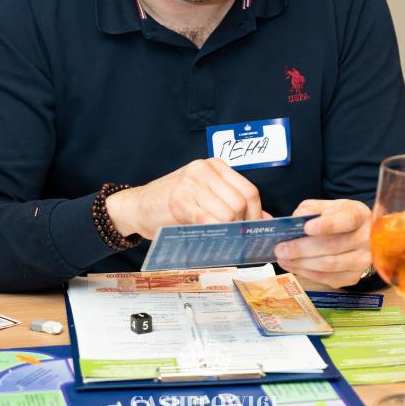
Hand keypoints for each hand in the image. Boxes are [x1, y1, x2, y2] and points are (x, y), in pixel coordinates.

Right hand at [106, 158, 266, 239]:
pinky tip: (209, 239)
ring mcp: (191, 183)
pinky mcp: (180, 200)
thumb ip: (234, 204)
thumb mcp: (206, 196)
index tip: (252, 230)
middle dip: (241, 225)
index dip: (256, 214)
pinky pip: (209, 221)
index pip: (249, 191)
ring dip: (228, 232)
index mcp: (215, 165)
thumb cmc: (173, 204)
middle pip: (241, 203)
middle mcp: (204, 169)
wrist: (137, 206)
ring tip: (219, 238)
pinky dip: (214, 234)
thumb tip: (267, 221)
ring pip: (228, 213)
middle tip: (232, 237)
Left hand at [274, 198, 371, 287]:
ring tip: (283, 258)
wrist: (357, 233)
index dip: (327, 225)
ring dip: (302, 263)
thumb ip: (310, 209)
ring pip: (329, 265)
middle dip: (302, 248)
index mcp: (359, 216)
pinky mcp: (353, 277)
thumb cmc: (338, 217)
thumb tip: (295, 220)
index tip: (307, 227)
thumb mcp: (327, 205)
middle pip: (332, 246)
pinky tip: (294, 266)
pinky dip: (307, 273)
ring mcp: (362, 261)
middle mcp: (366, 240)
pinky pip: (327, 278)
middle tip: (281, 248)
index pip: (346, 220)